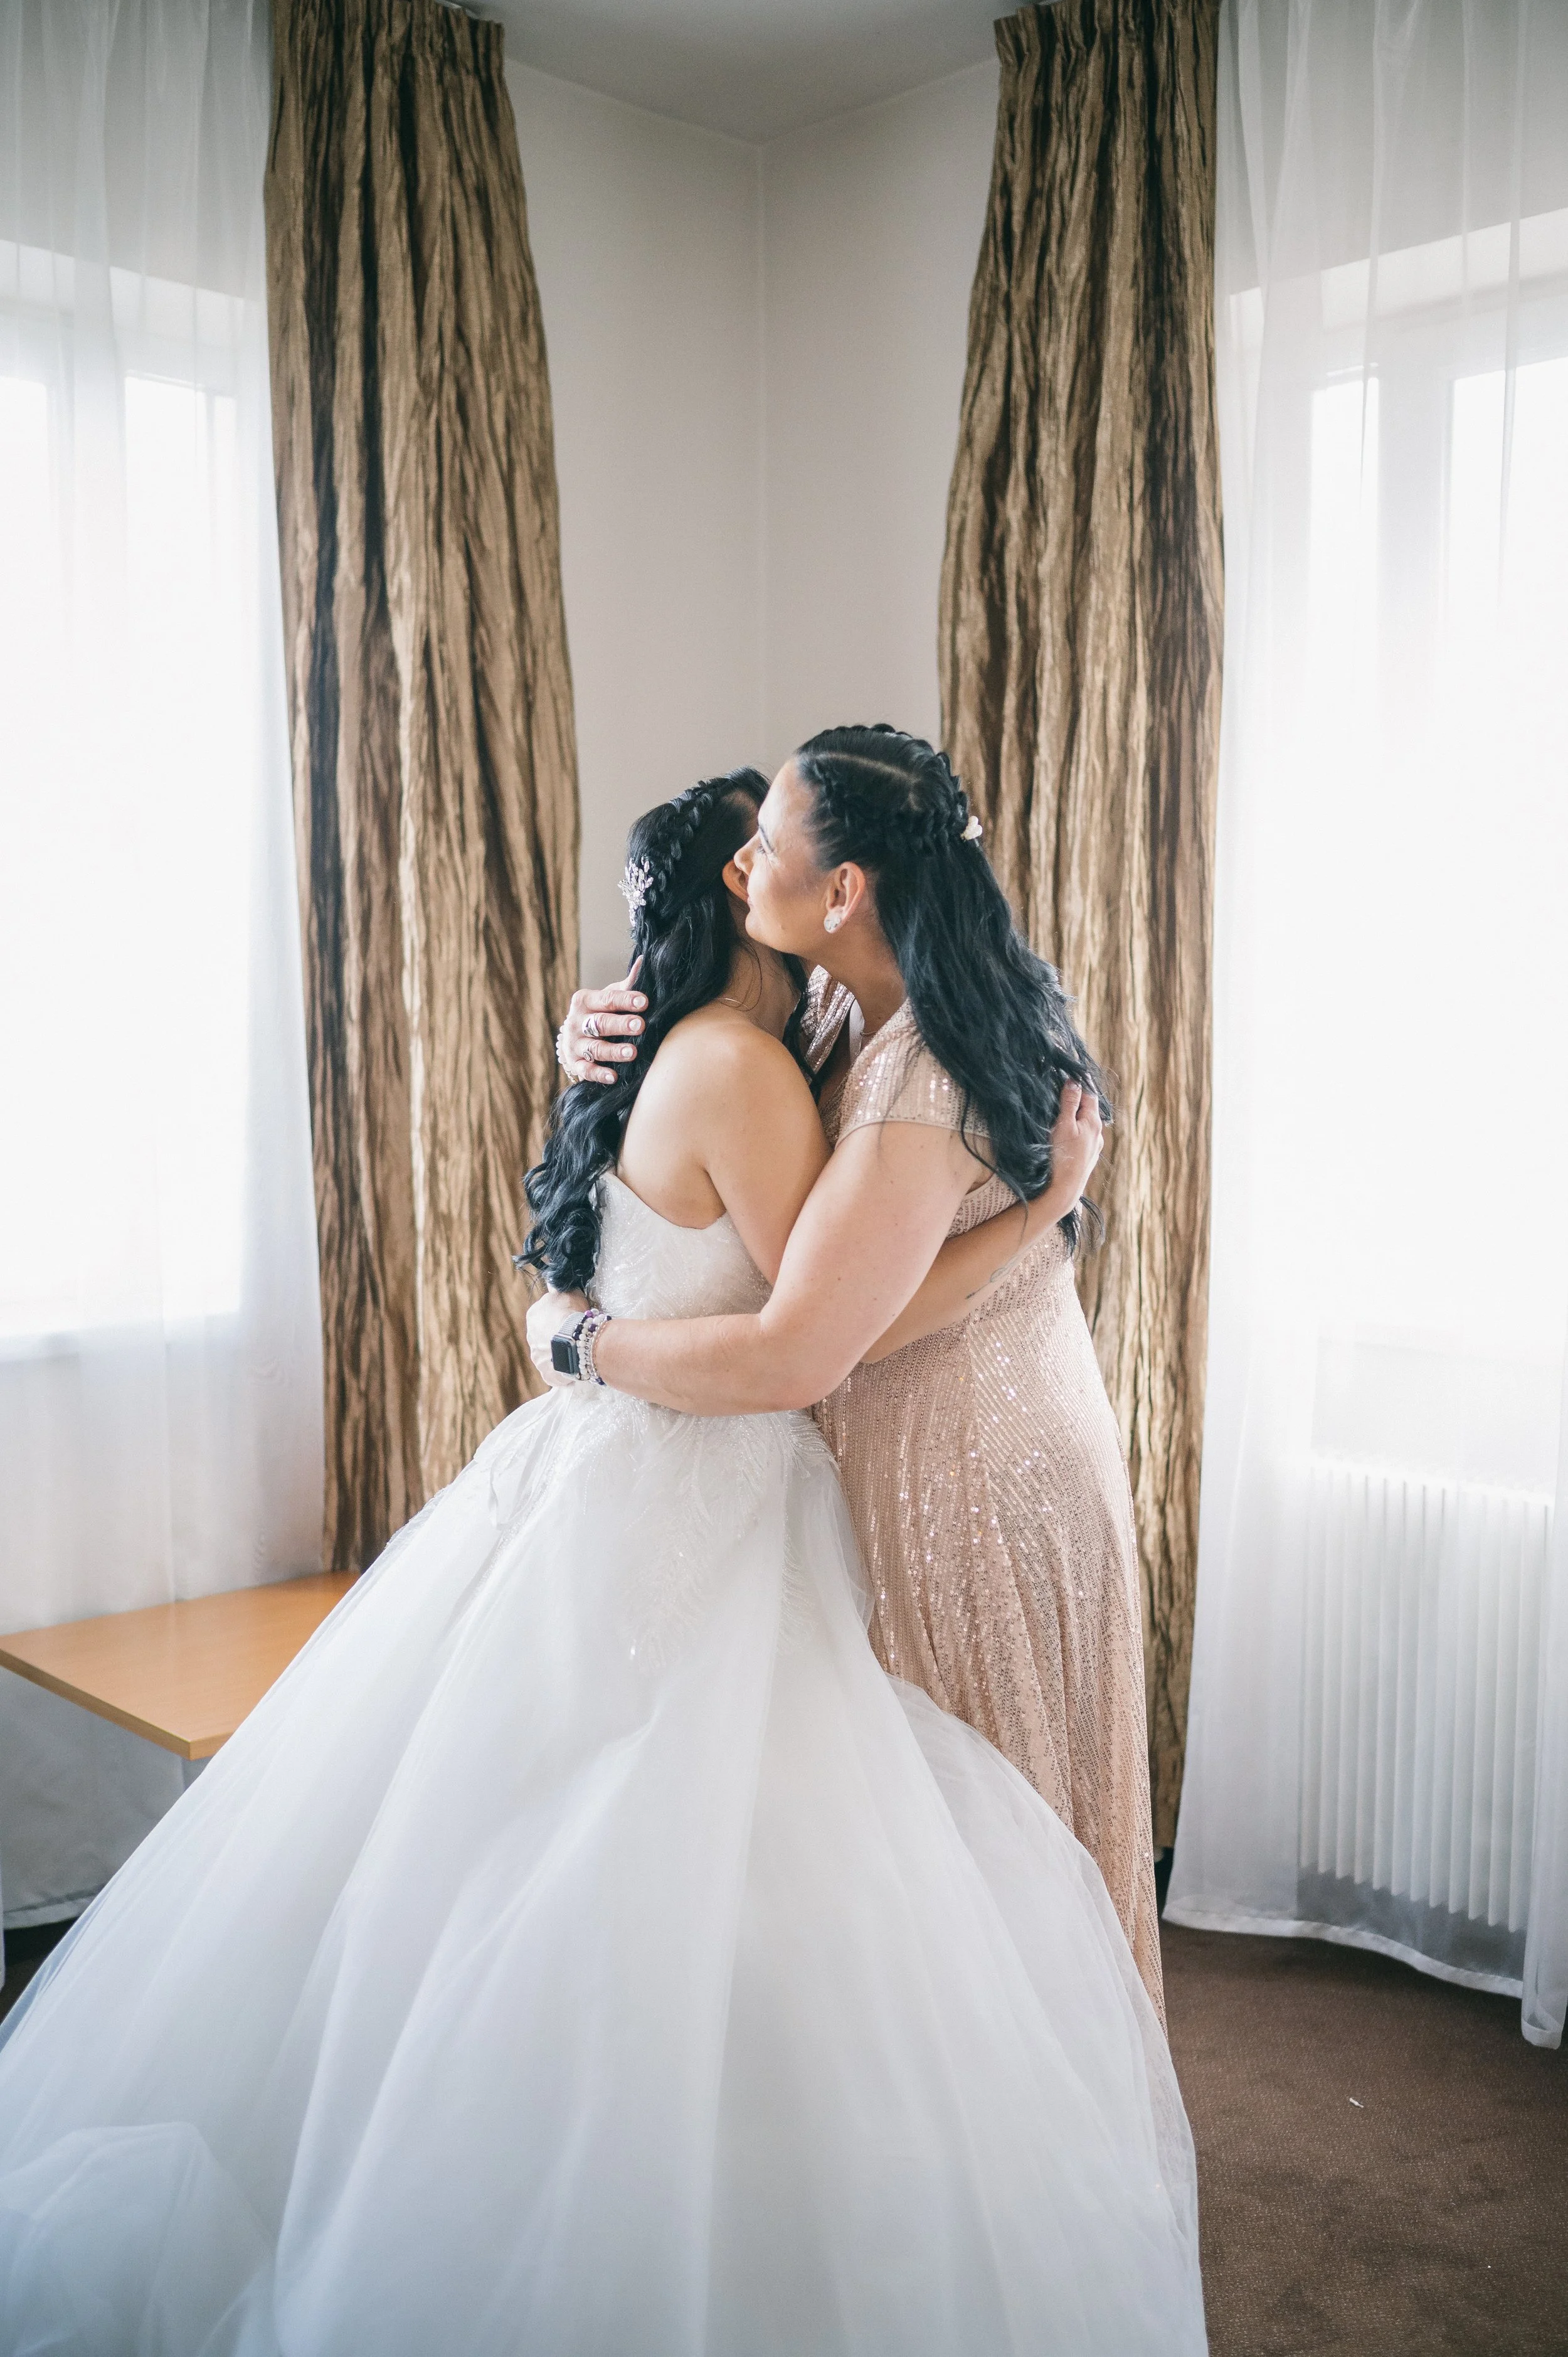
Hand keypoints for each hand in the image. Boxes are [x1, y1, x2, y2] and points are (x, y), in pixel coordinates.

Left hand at [526, 1288, 590, 1386]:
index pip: (545, 1314)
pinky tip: (574, 1365)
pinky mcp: (545, 1372)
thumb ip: (561, 1290)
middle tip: (575, 1336)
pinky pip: (555, 1370)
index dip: (560, 1316)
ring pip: (549, 1353)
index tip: (571, 1319)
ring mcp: (537, 1356)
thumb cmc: (570, 1314)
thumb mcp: (568, 1292)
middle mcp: (531, 1336)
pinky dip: (564, 1368)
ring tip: (577, 1352)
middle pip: (545, 1335)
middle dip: (558, 1335)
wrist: (572, 1342)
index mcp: (533, 1315)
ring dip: (560, 1352)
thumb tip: (557, 1283)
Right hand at [558, 959, 647, 1085]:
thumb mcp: (607, 997)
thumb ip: (625, 986)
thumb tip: (644, 961)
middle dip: (621, 1024)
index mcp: (585, 1001)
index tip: (644, 1001)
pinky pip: (587, 1070)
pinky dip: (599, 1074)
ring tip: (632, 1052)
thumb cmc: (597, 1013)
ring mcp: (574, 1044)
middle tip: (640, 1025)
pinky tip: (613, 1076)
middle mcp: (576, 1022)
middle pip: (600, 1023)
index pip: (607, 999)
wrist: (572, 1037)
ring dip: (614, 1051)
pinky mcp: (575, 1064)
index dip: (626, 1000)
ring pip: (595, 1048)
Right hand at [1045, 1082, 1103, 1213]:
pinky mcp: (1088, 1158)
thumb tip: (1074, 1082)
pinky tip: (1062, 1136)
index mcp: (1093, 1122)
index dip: (1078, 1084)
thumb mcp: (1063, 1125)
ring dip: (1075, 1118)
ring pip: (1085, 1125)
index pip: (1089, 1094)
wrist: (1063, 1190)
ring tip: (1059, 1116)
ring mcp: (1094, 1147)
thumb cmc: (1061, 1156)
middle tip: (1059, 1094)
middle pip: (1088, 1109)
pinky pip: (1082, 1138)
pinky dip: (1074, 1132)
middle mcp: (1098, 1133)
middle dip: (1076, 1101)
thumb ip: (1069, 1103)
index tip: (1067, 1076)